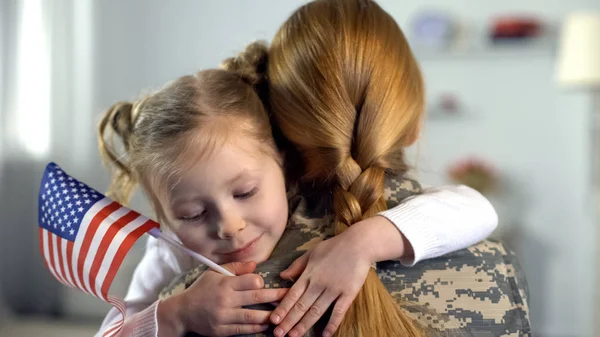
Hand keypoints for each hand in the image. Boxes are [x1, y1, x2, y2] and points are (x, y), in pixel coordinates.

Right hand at [169, 261, 287, 335]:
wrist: (183, 312)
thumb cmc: (201, 289)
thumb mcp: (214, 273)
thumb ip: (235, 267)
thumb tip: (255, 265)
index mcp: (225, 283)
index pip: (250, 281)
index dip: (261, 281)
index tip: (264, 283)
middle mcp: (225, 300)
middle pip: (255, 298)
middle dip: (275, 297)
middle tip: (289, 297)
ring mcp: (223, 317)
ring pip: (252, 317)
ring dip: (269, 316)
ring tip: (282, 314)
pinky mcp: (222, 331)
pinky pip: (243, 330)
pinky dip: (257, 328)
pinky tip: (266, 325)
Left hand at [270, 215, 410, 336]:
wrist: (360, 243)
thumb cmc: (335, 246)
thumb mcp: (312, 252)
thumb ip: (297, 265)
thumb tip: (282, 275)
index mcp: (309, 273)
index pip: (292, 294)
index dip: (282, 308)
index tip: (273, 320)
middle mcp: (319, 283)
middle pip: (301, 306)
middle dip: (288, 321)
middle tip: (278, 334)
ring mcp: (334, 289)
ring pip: (316, 311)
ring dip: (304, 325)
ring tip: (294, 336)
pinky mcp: (348, 293)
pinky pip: (339, 312)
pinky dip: (332, 324)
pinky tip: (325, 335)